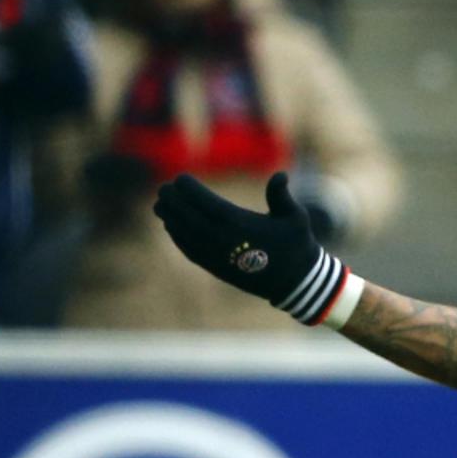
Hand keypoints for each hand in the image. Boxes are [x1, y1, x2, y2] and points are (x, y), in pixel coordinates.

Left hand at [153, 171, 349, 323]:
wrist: (295, 282)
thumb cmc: (297, 244)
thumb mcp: (296, 217)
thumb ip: (281, 195)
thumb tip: (280, 176)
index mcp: (242, 226)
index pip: (209, 205)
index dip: (191, 191)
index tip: (179, 178)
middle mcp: (226, 242)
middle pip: (191, 219)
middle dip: (174, 202)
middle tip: (163, 189)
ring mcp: (219, 257)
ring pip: (187, 235)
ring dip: (171, 219)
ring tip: (160, 205)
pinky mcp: (216, 269)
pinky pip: (191, 251)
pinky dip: (178, 238)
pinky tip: (170, 226)